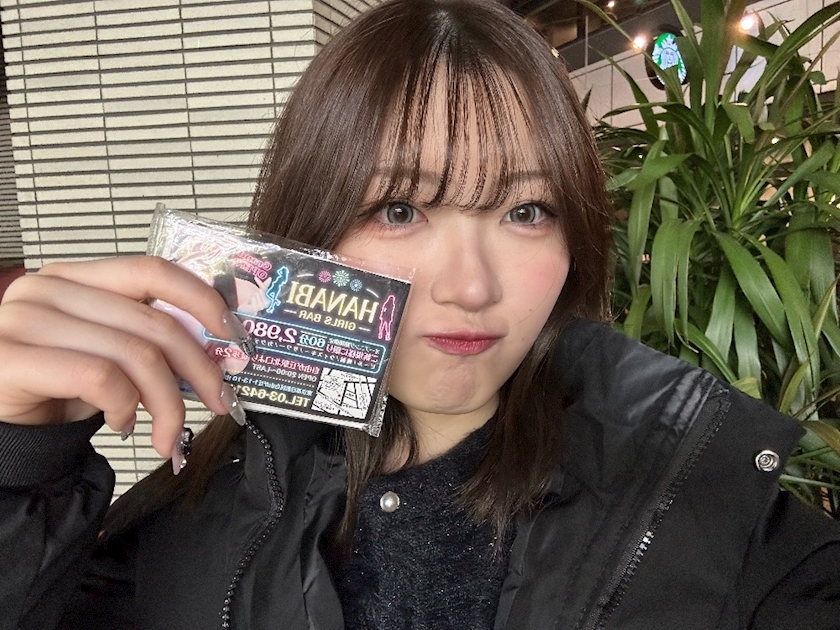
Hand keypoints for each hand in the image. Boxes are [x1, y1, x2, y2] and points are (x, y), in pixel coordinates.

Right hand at [0, 256, 247, 457]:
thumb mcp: (109, 354)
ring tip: (163, 432)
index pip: (152, 270)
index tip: (233, 335)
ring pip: (134, 355)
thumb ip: (148, 337)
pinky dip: (125, 408)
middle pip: (153, 323)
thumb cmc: (58, 390)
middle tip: (221, 404)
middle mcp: (47, 288)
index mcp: (75, 276)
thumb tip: (220, 347)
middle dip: (200, 371)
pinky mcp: (11, 358)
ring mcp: (24, 319)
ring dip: (166, 404)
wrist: (2, 430)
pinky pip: (100, 378)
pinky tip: (122, 424)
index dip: (201, 298)